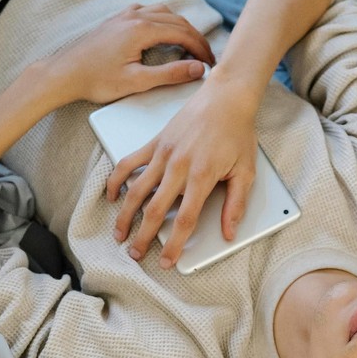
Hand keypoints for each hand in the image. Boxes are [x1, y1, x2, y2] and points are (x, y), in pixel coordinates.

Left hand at [46, 3, 215, 104]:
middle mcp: (134, 17)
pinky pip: (147, 12)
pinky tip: (164, 32)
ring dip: (181, 27)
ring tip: (191, 46)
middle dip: (195, 38)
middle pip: (176, 20)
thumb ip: (170, 74)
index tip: (211, 63)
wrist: (65, 73)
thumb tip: (197, 69)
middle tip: (207, 57)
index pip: (182, 33)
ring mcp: (124, 16)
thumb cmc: (97, 80)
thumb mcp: (137, 82)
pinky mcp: (117, 20)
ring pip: (163, 13)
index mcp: (141, 30)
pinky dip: (163, 20)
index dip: (201, 48)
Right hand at [106, 71, 257, 267]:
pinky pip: (129, 163)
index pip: (185, 219)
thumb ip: (236, 205)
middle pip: (155, 210)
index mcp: (201, 176)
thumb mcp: (246, 172)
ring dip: (125, 215)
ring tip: (118, 234)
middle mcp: (178, 166)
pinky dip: (116, 180)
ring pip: (137, 190)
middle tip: (136, 254)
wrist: (226, 97)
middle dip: (143, 236)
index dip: (174, 244)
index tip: (167, 261)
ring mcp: (163, 154)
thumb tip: (229, 232)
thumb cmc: (237, 133)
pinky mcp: (154, 142)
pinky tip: (111, 196)